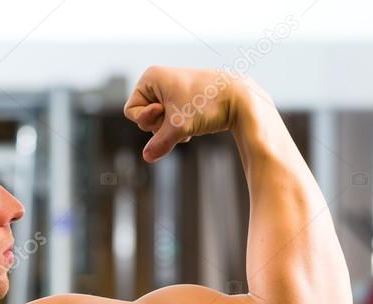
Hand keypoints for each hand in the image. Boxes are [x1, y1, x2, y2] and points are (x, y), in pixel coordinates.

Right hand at [123, 66, 252, 163]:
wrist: (241, 99)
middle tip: (180, 120)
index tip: (166, 113)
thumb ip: (159, 144)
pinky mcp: (183, 100)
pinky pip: (170, 121)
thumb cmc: (207, 105)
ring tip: (190, 124)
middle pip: (144, 117)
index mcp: (151, 77)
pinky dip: (179, 127)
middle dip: (160, 126)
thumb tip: (147, 157)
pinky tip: (193, 126)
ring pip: (158, 122)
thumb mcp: (178, 127)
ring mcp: (171, 90)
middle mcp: (159, 81)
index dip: (147, 119)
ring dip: (171, 130)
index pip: (131, 111)